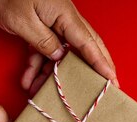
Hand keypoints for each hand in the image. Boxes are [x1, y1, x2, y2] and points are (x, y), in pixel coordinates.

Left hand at [0, 0, 117, 92]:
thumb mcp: (23, 22)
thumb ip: (44, 41)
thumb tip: (60, 57)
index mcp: (64, 15)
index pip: (89, 44)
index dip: (102, 64)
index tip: (113, 81)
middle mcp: (62, 18)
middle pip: (82, 49)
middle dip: (89, 71)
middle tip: (99, 91)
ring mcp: (51, 21)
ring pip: (58, 54)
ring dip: (49, 74)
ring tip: (38, 92)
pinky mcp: (39, 24)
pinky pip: (43, 49)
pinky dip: (35, 65)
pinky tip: (27, 79)